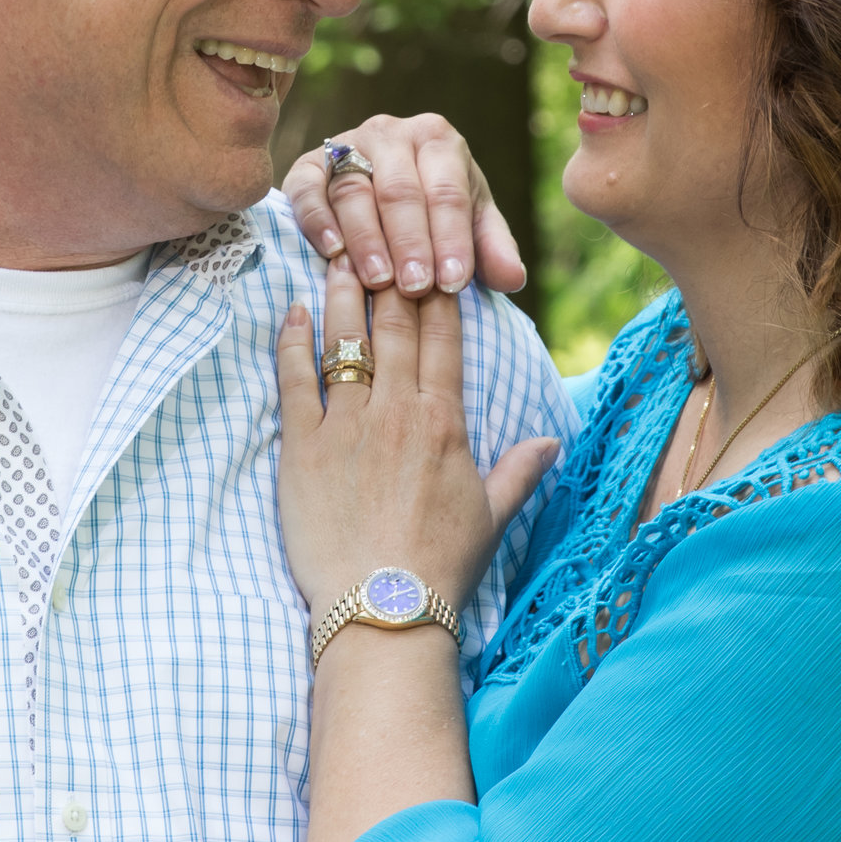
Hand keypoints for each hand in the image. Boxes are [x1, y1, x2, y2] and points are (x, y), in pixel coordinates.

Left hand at [277, 257, 558, 619]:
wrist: (385, 611)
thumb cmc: (440, 569)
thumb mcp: (491, 516)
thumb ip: (519, 470)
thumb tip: (550, 441)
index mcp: (446, 423)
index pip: (444, 337)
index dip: (439, 290)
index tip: (433, 253)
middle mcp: (399, 412)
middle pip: (396, 324)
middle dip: (390, 271)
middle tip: (380, 230)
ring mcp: (349, 426)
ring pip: (346, 340)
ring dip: (341, 292)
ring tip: (334, 252)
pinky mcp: (304, 448)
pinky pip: (295, 380)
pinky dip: (291, 341)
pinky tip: (290, 311)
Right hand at [283, 113, 527, 297]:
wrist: (377, 187)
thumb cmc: (433, 210)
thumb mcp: (469, 224)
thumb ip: (491, 249)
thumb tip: (514, 279)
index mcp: (438, 140)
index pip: (448, 191)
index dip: (451, 238)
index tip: (452, 283)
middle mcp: (391, 133)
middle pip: (400, 190)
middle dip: (410, 242)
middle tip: (415, 288)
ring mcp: (346, 144)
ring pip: (354, 190)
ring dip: (366, 238)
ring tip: (379, 281)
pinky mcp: (308, 164)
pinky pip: (309, 189)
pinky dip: (318, 220)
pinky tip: (332, 252)